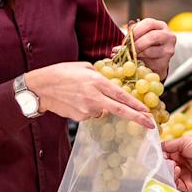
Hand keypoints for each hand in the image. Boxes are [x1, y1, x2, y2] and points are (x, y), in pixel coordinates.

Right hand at [24, 62, 155, 127]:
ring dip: (100, 105)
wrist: (40, 88)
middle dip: (137, 118)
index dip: (137, 105)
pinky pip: (91, 114)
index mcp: (97, 82)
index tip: (148, 112)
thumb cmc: (61, 73)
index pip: (122, 96)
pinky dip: (89, 108)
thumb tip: (112, 83)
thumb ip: (101, 75)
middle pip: (121, 111)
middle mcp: (94, 98)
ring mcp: (87, 110)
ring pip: (103, 111)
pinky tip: (77, 100)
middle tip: (151, 125)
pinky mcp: (80, 118)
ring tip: (82, 94)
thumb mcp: (84, 67)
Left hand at [129, 18, 176, 78]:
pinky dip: (140, 62)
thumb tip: (129, 25)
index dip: (136, 30)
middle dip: (137, 43)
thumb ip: (135, 31)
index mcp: (161, 26)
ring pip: (149, 51)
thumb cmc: (147, 45)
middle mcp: (168, 36)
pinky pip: (149, 62)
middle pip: (152, 36)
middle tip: (127, 48)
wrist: (155, 62)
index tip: (127, 37)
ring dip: (137, 53)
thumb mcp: (141, 35)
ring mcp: (168, 50)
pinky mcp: (164, 62)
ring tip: (131, 55)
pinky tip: (137, 61)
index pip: (149, 23)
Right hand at [161, 137, 191, 191]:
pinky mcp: (188, 185)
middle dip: (162, 165)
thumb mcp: (183, 142)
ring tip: (173, 165)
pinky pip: (175, 185)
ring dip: (168, 171)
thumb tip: (157, 149)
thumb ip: (168, 145)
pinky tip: (177, 171)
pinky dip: (173, 179)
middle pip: (164, 169)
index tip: (154, 156)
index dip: (158, 157)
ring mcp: (184, 176)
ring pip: (168, 178)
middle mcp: (180, 166)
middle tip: (162, 162)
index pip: (164, 157)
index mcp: (179, 155)